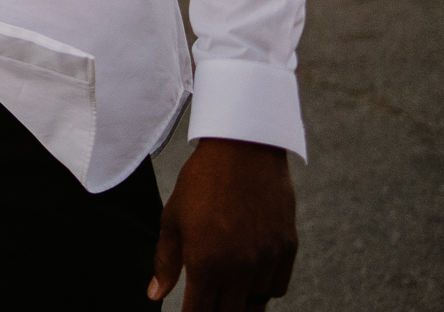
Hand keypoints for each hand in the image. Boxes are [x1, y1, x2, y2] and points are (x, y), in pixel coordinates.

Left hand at [149, 138, 297, 308]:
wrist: (243, 148)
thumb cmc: (201, 181)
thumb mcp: (173, 219)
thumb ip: (165, 261)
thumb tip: (156, 294)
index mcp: (207, 264)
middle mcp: (240, 269)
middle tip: (208, 302)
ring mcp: (267, 260)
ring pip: (256, 304)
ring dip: (241, 303)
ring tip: (228, 293)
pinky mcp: (287, 248)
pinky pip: (277, 287)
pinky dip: (264, 288)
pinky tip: (251, 277)